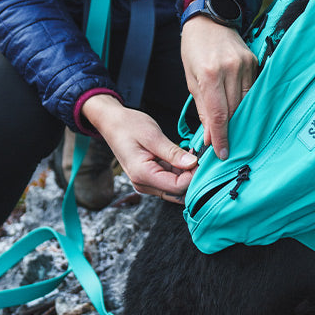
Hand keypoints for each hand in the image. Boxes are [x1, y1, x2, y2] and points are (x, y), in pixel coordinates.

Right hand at [79, 94, 196, 203]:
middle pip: (178, 192)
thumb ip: (173, 152)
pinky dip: (180, 172)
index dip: (194, 175)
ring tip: (193, 155)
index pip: (178, 187)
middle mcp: (143, 184)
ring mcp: (146, 183)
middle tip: (201, 157)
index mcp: (143, 175)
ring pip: (175, 188)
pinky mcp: (149, 178)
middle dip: (192, 177)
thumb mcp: (153, 136)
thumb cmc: (128, 126)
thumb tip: (193, 164)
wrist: (112, 123)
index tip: (202, 159)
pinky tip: (184, 157)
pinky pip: (170, 181)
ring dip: (187, 174)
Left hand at [180, 16, 257, 159]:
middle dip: (229, 131)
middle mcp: (231, 69)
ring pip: (246, 102)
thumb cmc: (194, 48)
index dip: (221, 137)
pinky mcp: (254, 62)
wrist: (209, 18)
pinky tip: (242, 112)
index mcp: (210, 73)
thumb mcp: (190, 78)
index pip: (219, 114)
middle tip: (224, 147)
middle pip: (235, 110)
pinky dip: (246, 103)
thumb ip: (202, 107)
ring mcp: (246, 64)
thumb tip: (209, 135)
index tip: (221, 153)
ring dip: (240, 119)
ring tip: (234, 132)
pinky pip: (252, 90)